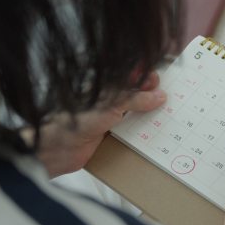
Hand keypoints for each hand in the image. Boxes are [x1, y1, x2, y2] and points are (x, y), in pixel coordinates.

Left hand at [36, 72, 166, 177]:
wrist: (59, 148)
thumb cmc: (78, 120)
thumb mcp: (112, 105)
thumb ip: (136, 99)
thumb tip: (158, 96)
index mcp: (106, 86)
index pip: (130, 76)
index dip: (144, 76)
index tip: (159, 81)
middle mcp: (109, 100)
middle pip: (135, 94)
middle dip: (151, 95)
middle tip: (164, 98)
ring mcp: (110, 117)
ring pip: (135, 111)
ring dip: (148, 114)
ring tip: (165, 114)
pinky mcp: (111, 134)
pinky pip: (131, 130)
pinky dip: (142, 130)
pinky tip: (153, 131)